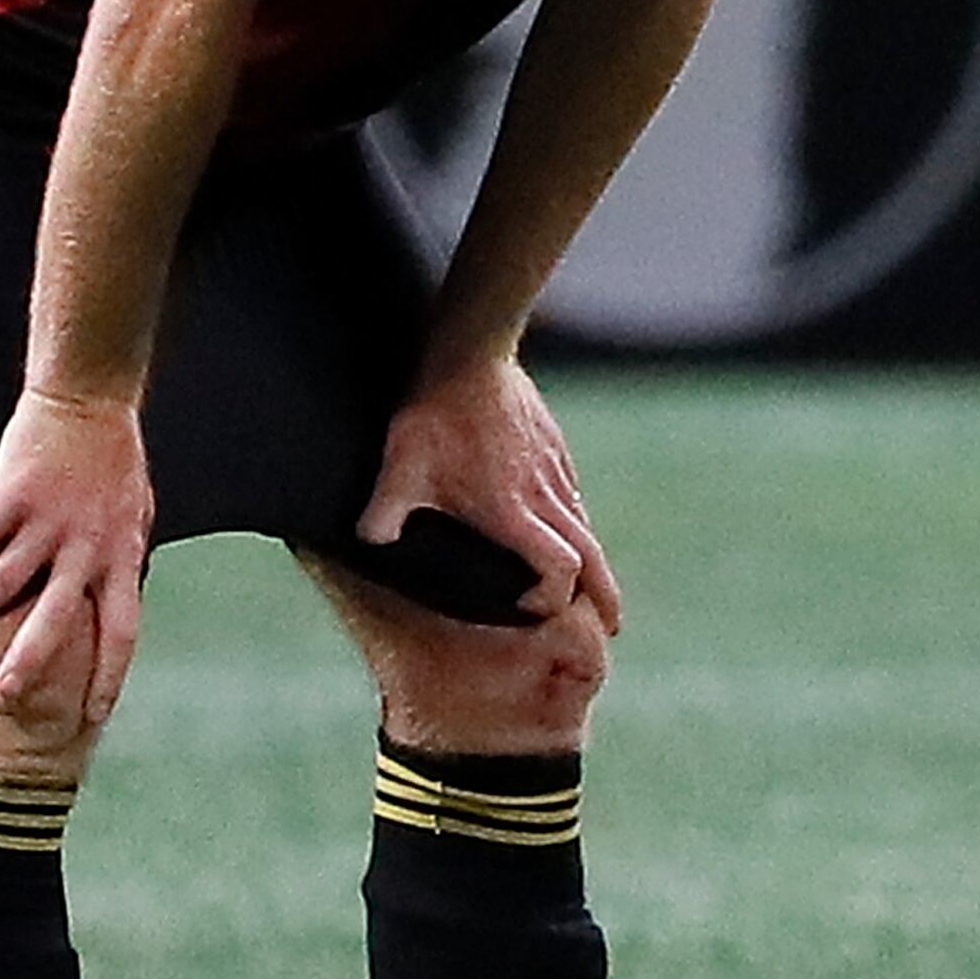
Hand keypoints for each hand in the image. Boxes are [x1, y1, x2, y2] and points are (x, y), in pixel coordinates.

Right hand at [0, 387, 155, 726]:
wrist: (92, 400)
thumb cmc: (112, 461)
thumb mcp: (132, 517)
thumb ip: (118, 559)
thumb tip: (114, 596)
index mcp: (120, 558)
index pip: (122, 631)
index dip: (109, 675)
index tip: (94, 716)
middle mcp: (87, 548)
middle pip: (60, 617)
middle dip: (32, 660)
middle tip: (5, 696)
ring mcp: (50, 522)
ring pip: (8, 580)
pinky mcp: (16, 495)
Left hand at [357, 357, 620, 628]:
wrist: (472, 353)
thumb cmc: (434, 414)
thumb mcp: (399, 466)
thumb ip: (383, 512)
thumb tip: (368, 543)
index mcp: (512, 512)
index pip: (559, 571)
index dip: (552, 598)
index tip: (531, 609)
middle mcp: (544, 497)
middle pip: (593, 558)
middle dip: (604, 597)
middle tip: (611, 625)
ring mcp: (555, 470)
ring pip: (587, 525)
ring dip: (594, 561)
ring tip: (593, 584)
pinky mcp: (556, 447)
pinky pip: (575, 494)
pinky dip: (577, 521)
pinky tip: (565, 523)